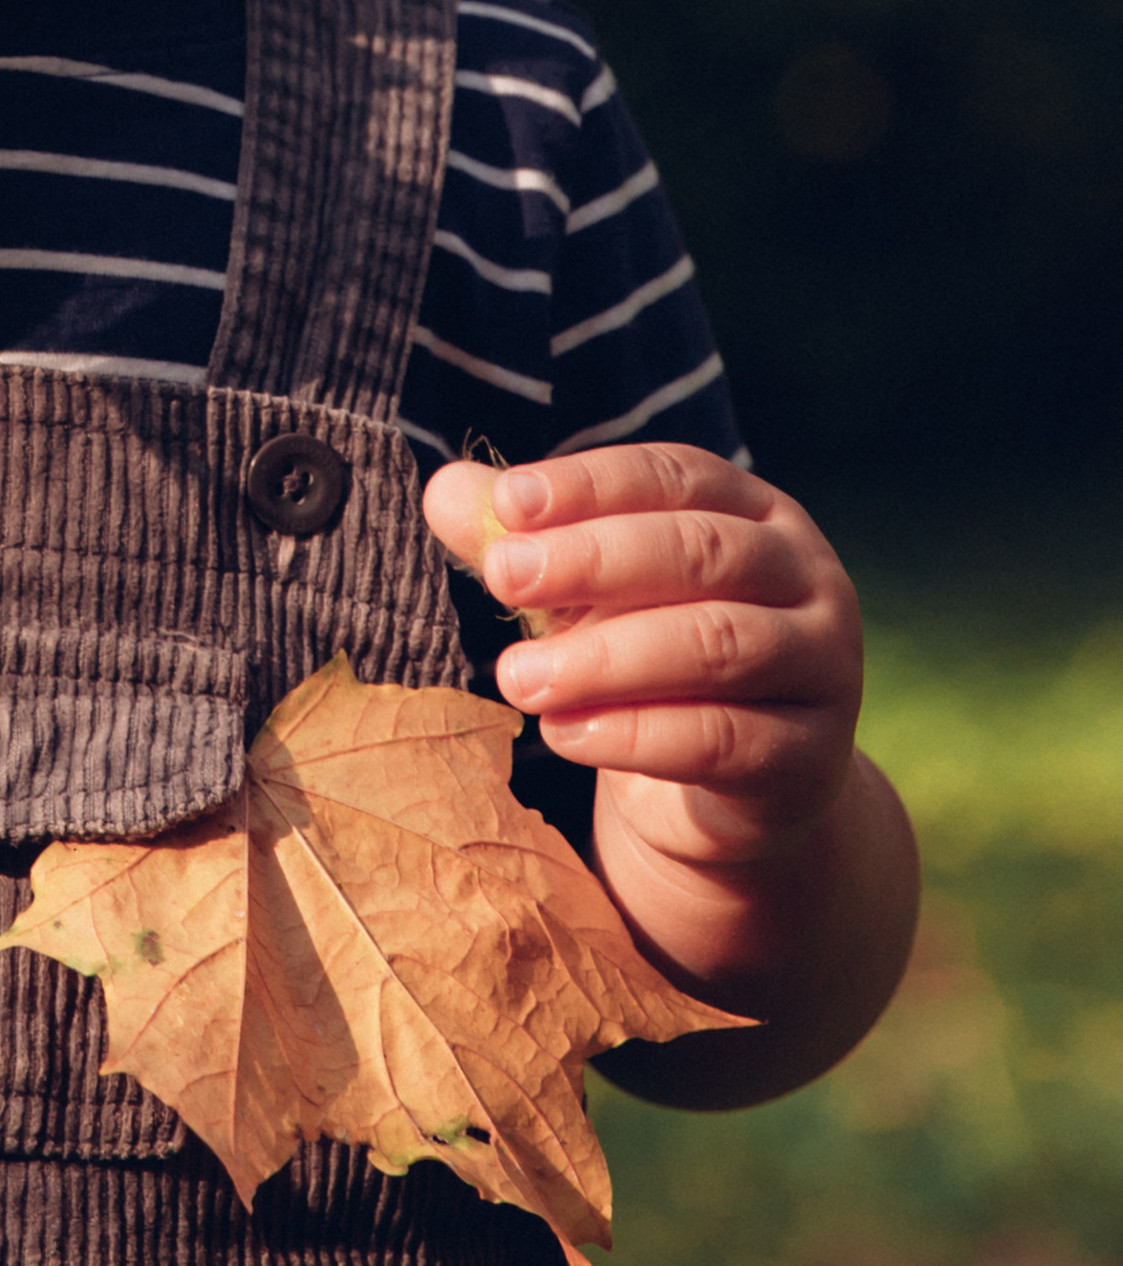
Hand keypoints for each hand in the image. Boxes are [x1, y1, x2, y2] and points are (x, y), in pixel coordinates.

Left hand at [423, 446, 865, 880]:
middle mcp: (806, 578)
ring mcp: (821, 668)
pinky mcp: (808, 758)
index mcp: (757, 513)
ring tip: (516, 679)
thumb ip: (527, 541)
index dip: (593, 484)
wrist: (729, 789)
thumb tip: (444, 489)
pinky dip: (633, 735)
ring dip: (604, 659)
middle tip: (502, 578)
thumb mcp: (586, 595)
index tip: (510, 502)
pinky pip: (722, 739)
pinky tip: (562, 733)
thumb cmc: (650, 660)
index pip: (677, 476)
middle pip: (702, 552)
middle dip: (593, 561)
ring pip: (715, 646)